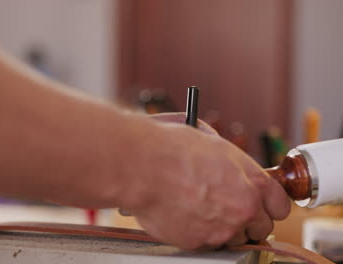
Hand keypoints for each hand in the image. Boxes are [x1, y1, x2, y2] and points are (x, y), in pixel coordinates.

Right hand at [121, 114, 289, 249]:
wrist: (143, 166)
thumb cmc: (172, 149)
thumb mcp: (214, 144)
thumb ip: (233, 164)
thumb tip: (232, 168)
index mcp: (253, 181)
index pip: (280, 206)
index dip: (269, 206)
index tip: (261, 206)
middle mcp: (244, 208)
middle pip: (261, 228)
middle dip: (247, 220)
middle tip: (227, 209)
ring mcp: (222, 229)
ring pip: (233, 239)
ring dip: (223, 228)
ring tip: (199, 209)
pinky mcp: (199, 242)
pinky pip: (205, 243)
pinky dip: (197, 233)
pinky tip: (183, 214)